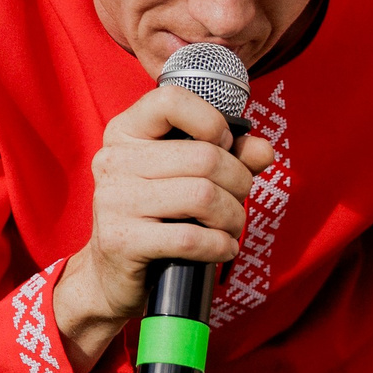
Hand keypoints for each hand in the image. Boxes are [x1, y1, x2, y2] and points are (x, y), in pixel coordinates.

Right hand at [52, 83, 275, 372]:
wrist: (109, 273)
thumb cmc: (155, 217)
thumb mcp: (186, 177)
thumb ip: (228, 156)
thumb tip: (263, 150)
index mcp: (126, 133)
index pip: (170, 99)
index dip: (211, 121)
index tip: (223, 145)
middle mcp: (114, 160)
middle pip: (204, 157)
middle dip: (238, 182)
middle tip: (239, 200)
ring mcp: (113, 200)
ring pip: (203, 196)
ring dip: (232, 217)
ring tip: (231, 228)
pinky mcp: (122, 240)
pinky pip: (191, 238)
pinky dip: (220, 245)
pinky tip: (223, 249)